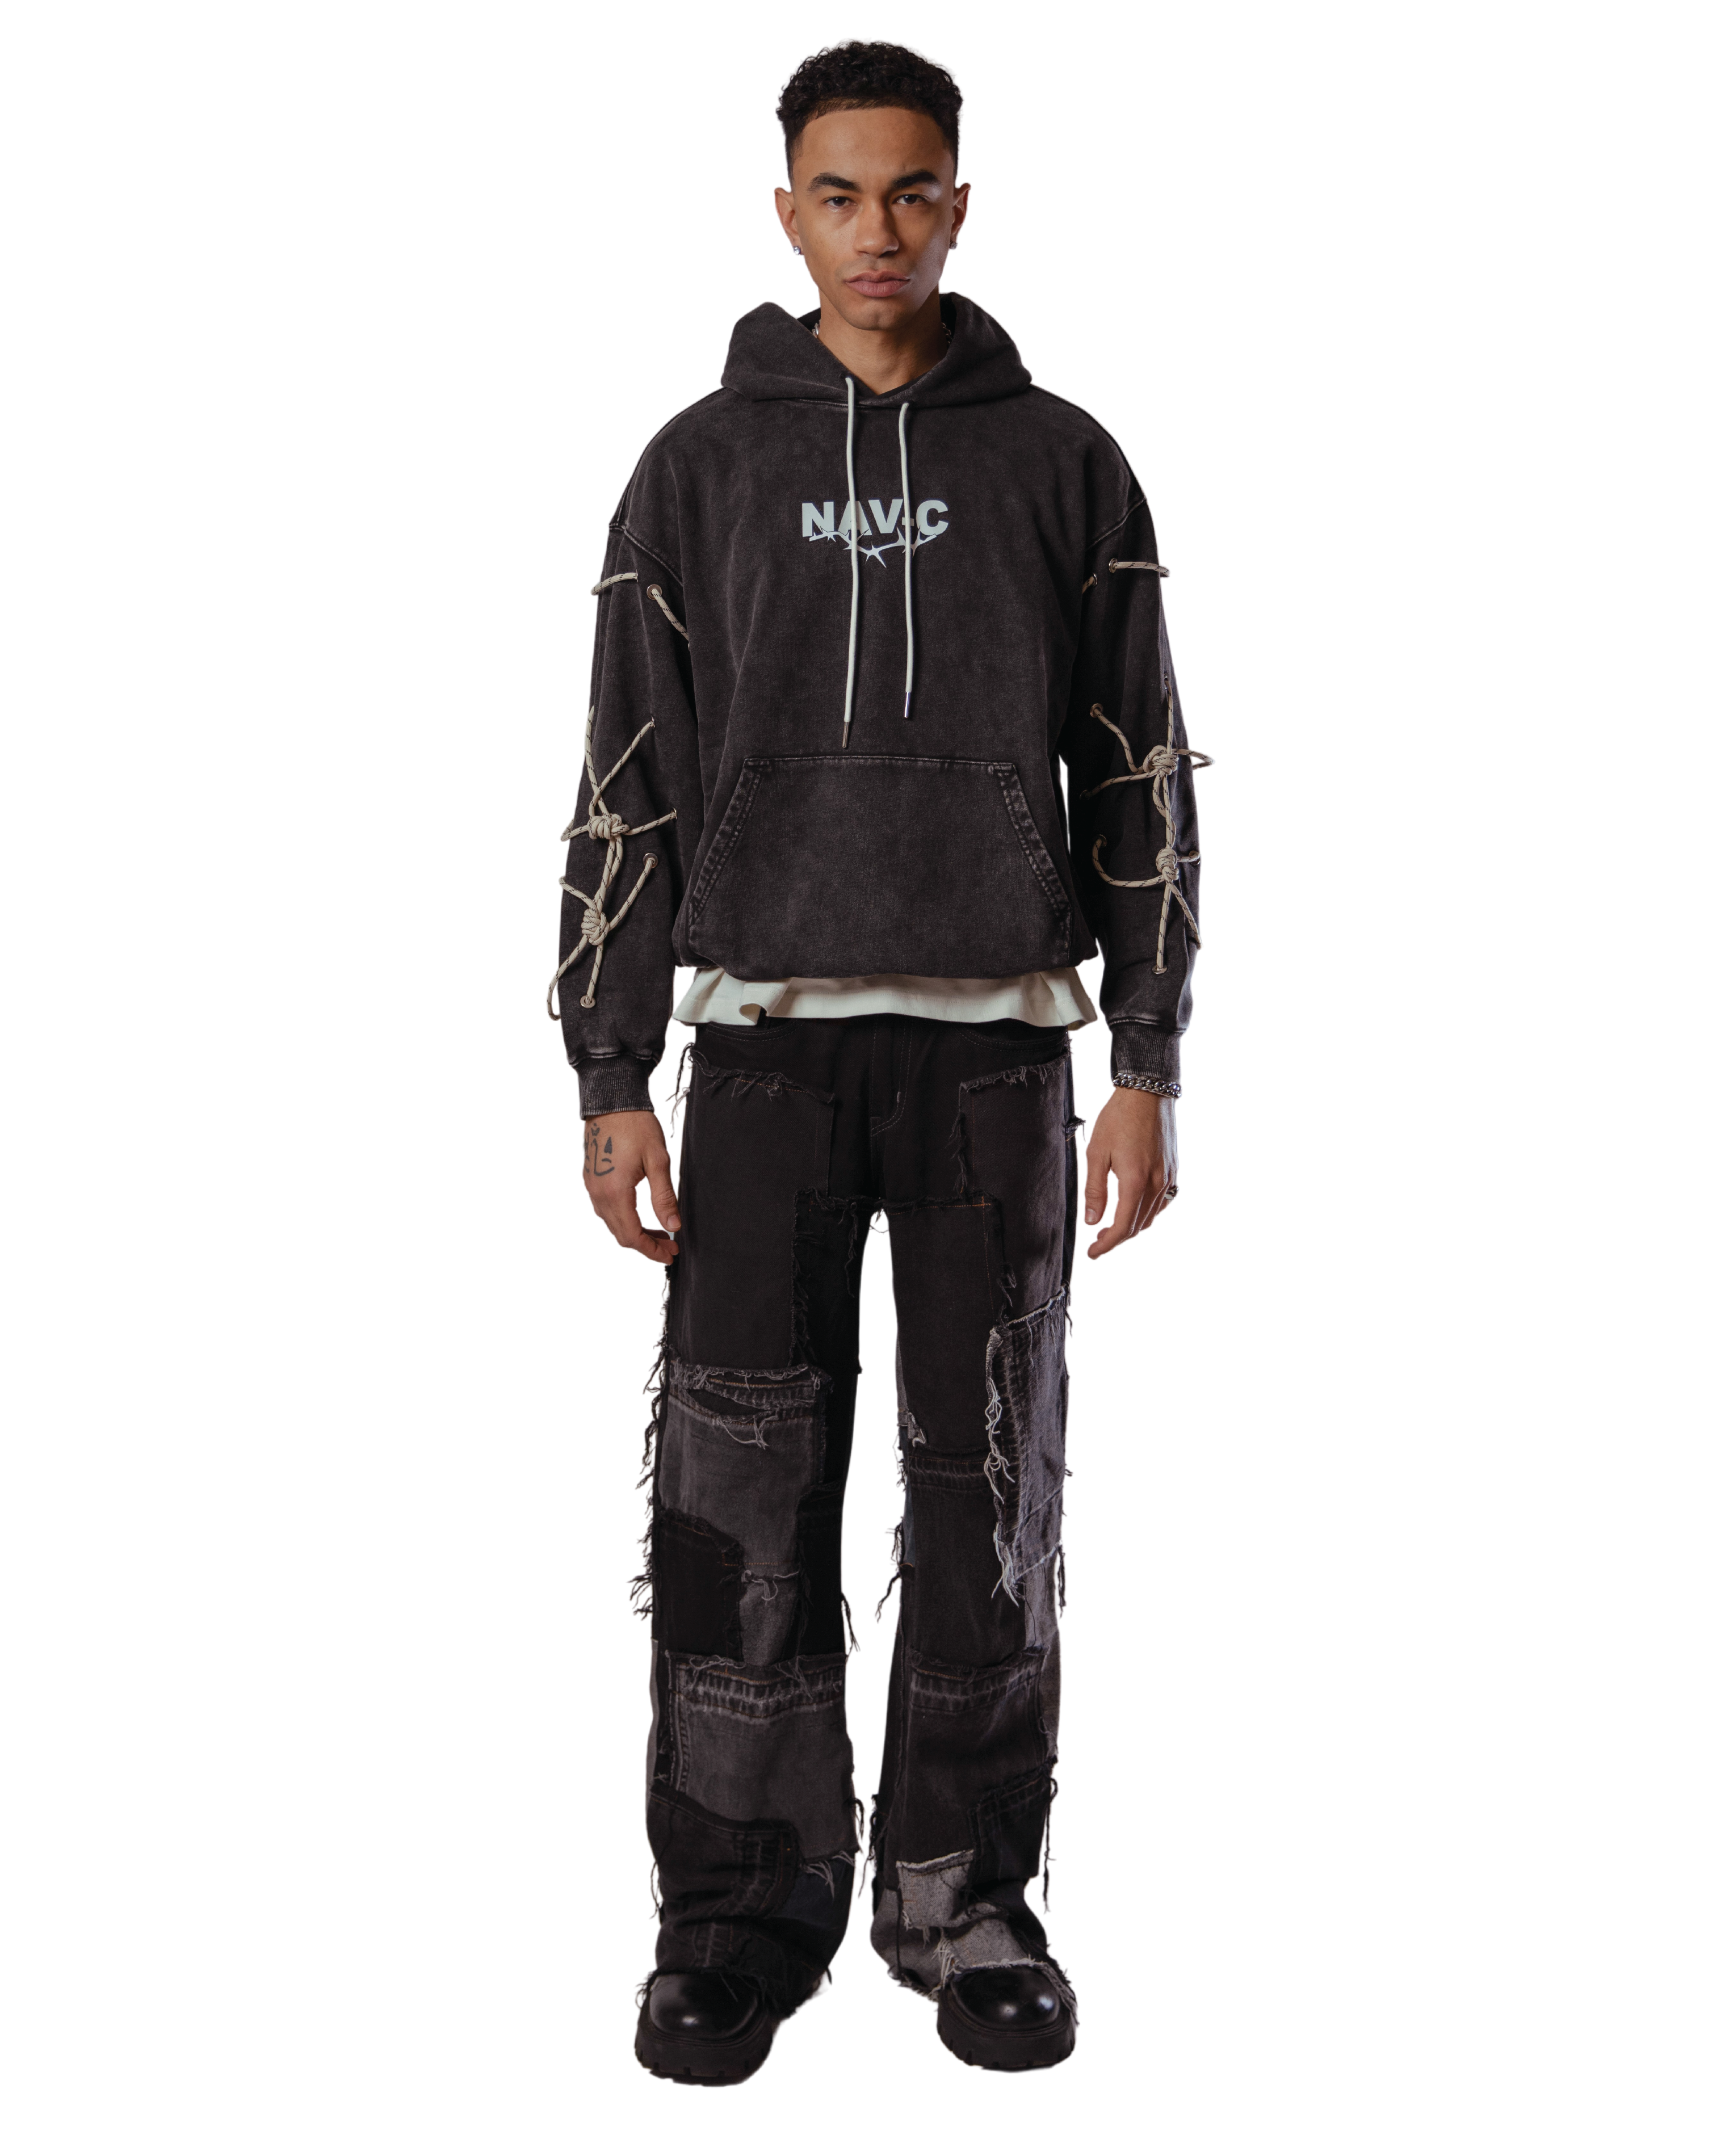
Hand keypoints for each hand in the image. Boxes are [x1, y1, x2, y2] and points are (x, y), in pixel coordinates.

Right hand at [582, 1111, 680, 1263]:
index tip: (671, 1254)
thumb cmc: (636, 1125)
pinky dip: (622, 1218)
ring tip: (659, 1230)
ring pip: (611, 1224)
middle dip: (645, 1245)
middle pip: (620, 1235)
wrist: (611, 1099)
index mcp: (615, 1193)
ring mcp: (590, 1187)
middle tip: (670, 1245)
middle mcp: (597, 1194)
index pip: (632, 1236)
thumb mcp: (657, 1161)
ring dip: (634, 1232)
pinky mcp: (589, 1178)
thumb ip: (664, 1198)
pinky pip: (603, 1209)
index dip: (652, 1251)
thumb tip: (674, 1227)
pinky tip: (639, 1213)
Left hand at [1082, 1087, 1179, 1259]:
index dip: (1106, 1246)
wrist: (1147, 1092)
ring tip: (1112, 1231)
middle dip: (1116, 1241)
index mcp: (1135, 1181)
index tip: (1092, 1255)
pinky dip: (1148, 1215)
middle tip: (1097, 1245)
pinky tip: (1136, 1212)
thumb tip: (1092, 1222)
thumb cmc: (1119, 1118)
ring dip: (1132, 1229)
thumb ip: (1094, 1190)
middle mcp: (1157, 1184)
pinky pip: (1163, 1204)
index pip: (1122, 1227)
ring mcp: (1169, 1178)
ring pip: (1152, 1218)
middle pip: (1138, 1227)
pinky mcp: (1174, 1170)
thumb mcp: (1096, 1152)